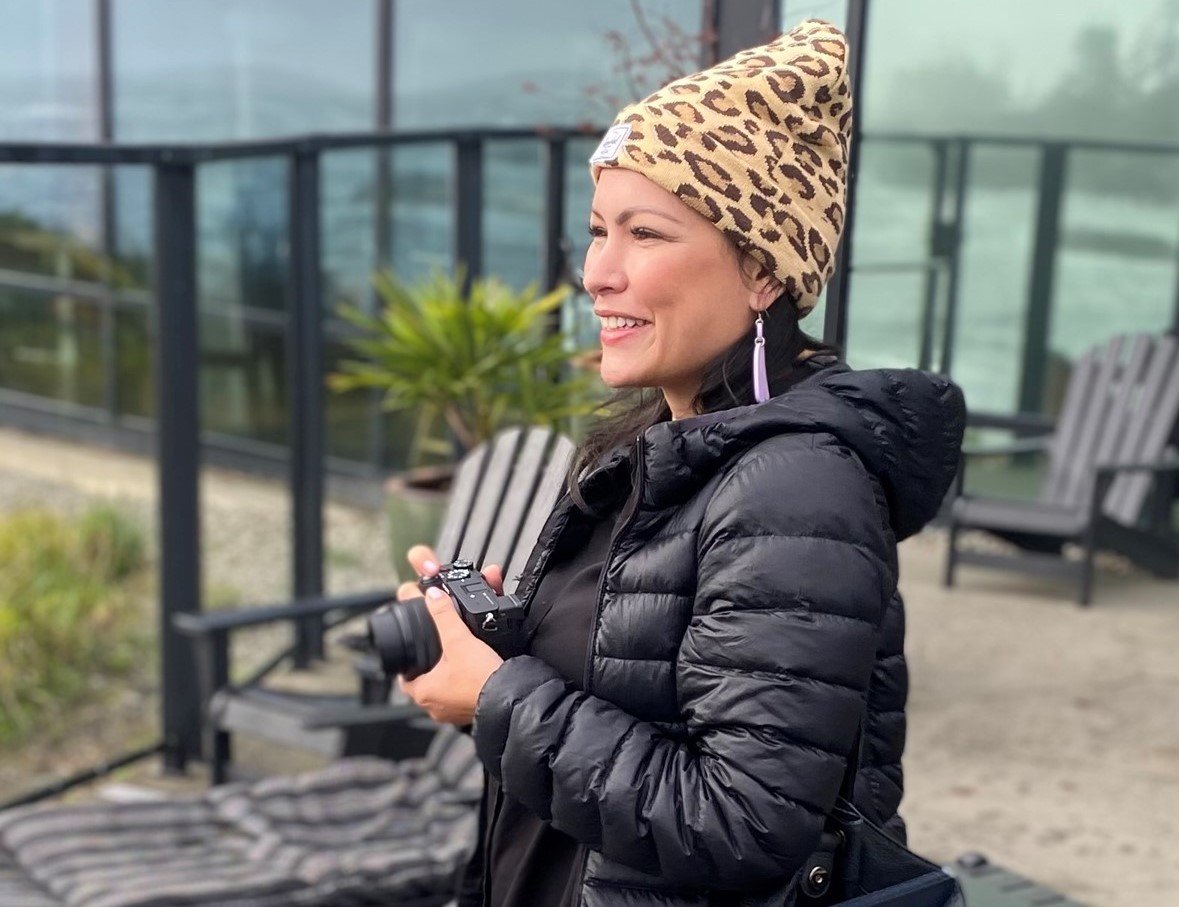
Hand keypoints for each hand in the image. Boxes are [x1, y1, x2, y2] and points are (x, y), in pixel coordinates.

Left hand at [396, 545, 504, 724]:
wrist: (511, 698)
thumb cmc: (482, 679)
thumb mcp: (459, 640)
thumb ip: (444, 615)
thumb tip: (433, 596)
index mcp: (423, 692)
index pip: (403, 675)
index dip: (406, 660)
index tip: (412, 649)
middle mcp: (434, 706)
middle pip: (424, 681)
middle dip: (429, 665)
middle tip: (435, 651)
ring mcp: (453, 712)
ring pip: (443, 689)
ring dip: (447, 675)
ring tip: (455, 660)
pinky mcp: (469, 711)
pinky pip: (460, 696)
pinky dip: (464, 684)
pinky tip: (472, 673)